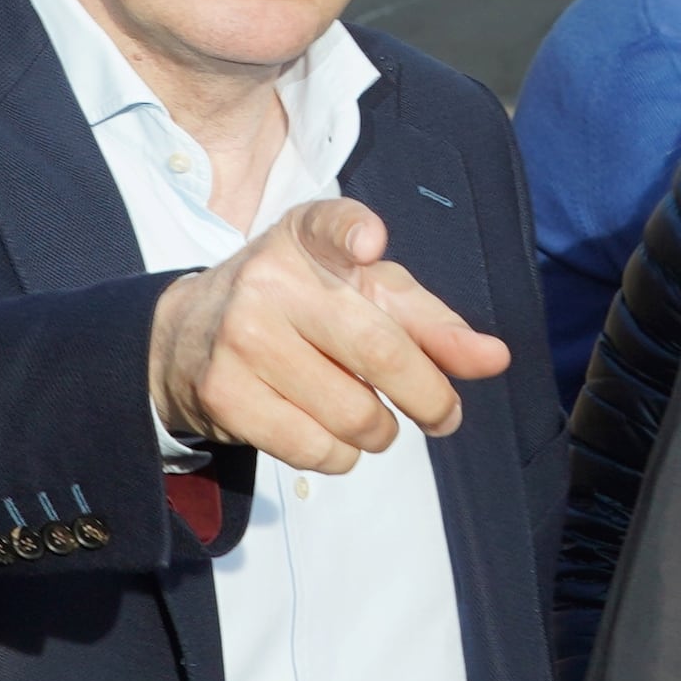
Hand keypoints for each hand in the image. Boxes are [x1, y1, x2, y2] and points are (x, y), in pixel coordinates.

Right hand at [149, 199, 510, 474]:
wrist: (186, 338)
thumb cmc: (298, 309)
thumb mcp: (360, 295)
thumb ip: (430, 323)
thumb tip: (494, 358)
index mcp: (307, 238)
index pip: (331, 224)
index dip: (352, 233)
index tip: (369, 245)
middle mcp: (270, 280)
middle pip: (378, 351)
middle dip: (430, 398)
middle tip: (444, 415)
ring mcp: (241, 338)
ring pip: (353, 415)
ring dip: (379, 433)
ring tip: (365, 417)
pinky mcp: (223, 394)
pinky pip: (314, 450)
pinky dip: (339, 456)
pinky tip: (324, 432)